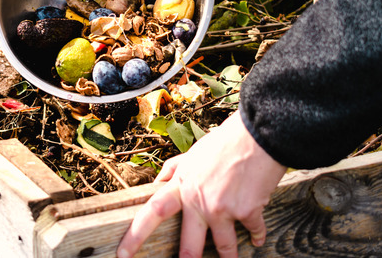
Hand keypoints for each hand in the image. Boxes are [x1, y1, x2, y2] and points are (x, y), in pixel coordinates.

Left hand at [116, 112, 286, 257]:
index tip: (123, 254)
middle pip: (188, 245)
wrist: (258, 135)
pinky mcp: (247, 212)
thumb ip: (174, 168)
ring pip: (224, 247)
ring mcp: (222, 209)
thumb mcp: (194, 152)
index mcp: (182, 185)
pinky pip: (253, 232)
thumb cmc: (226, 141)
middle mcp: (198, 201)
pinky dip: (257, 235)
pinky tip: (257, 237)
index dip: (135, 235)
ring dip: (229, 257)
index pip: (152, 212)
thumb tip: (158, 182)